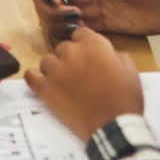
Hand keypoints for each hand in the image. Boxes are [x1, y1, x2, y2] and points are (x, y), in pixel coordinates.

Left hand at [26, 28, 143, 142]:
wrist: (113, 126)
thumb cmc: (124, 99)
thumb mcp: (129, 70)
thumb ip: (114, 55)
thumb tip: (107, 54)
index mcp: (93, 44)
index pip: (80, 33)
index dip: (84, 45)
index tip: (87, 56)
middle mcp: (72, 52)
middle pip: (63, 48)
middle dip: (70, 58)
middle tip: (79, 74)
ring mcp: (56, 70)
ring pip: (47, 61)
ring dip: (54, 69)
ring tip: (64, 83)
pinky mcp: (44, 88)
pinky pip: (30, 76)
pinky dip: (35, 78)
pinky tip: (43, 84)